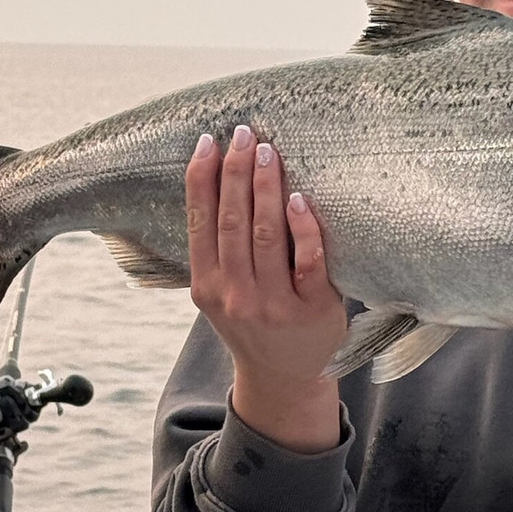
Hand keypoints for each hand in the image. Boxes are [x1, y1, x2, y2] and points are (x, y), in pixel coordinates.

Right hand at [185, 125, 346, 452]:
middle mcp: (235, 295)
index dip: (201, 179)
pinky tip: (298, 198)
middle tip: (243, 132)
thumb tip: (221, 181)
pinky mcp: (312, 309)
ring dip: (265, 188)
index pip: (200, 222)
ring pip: (266, 235)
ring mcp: (273, 304)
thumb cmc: (255, 322)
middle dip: (235, 172)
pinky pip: (308, 261)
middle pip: (232, 222)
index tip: (207, 140)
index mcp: (207, 286)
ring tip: (267, 152)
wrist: (286, 378)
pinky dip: (302, 227)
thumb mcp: (222, 294)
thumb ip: (219, 251)